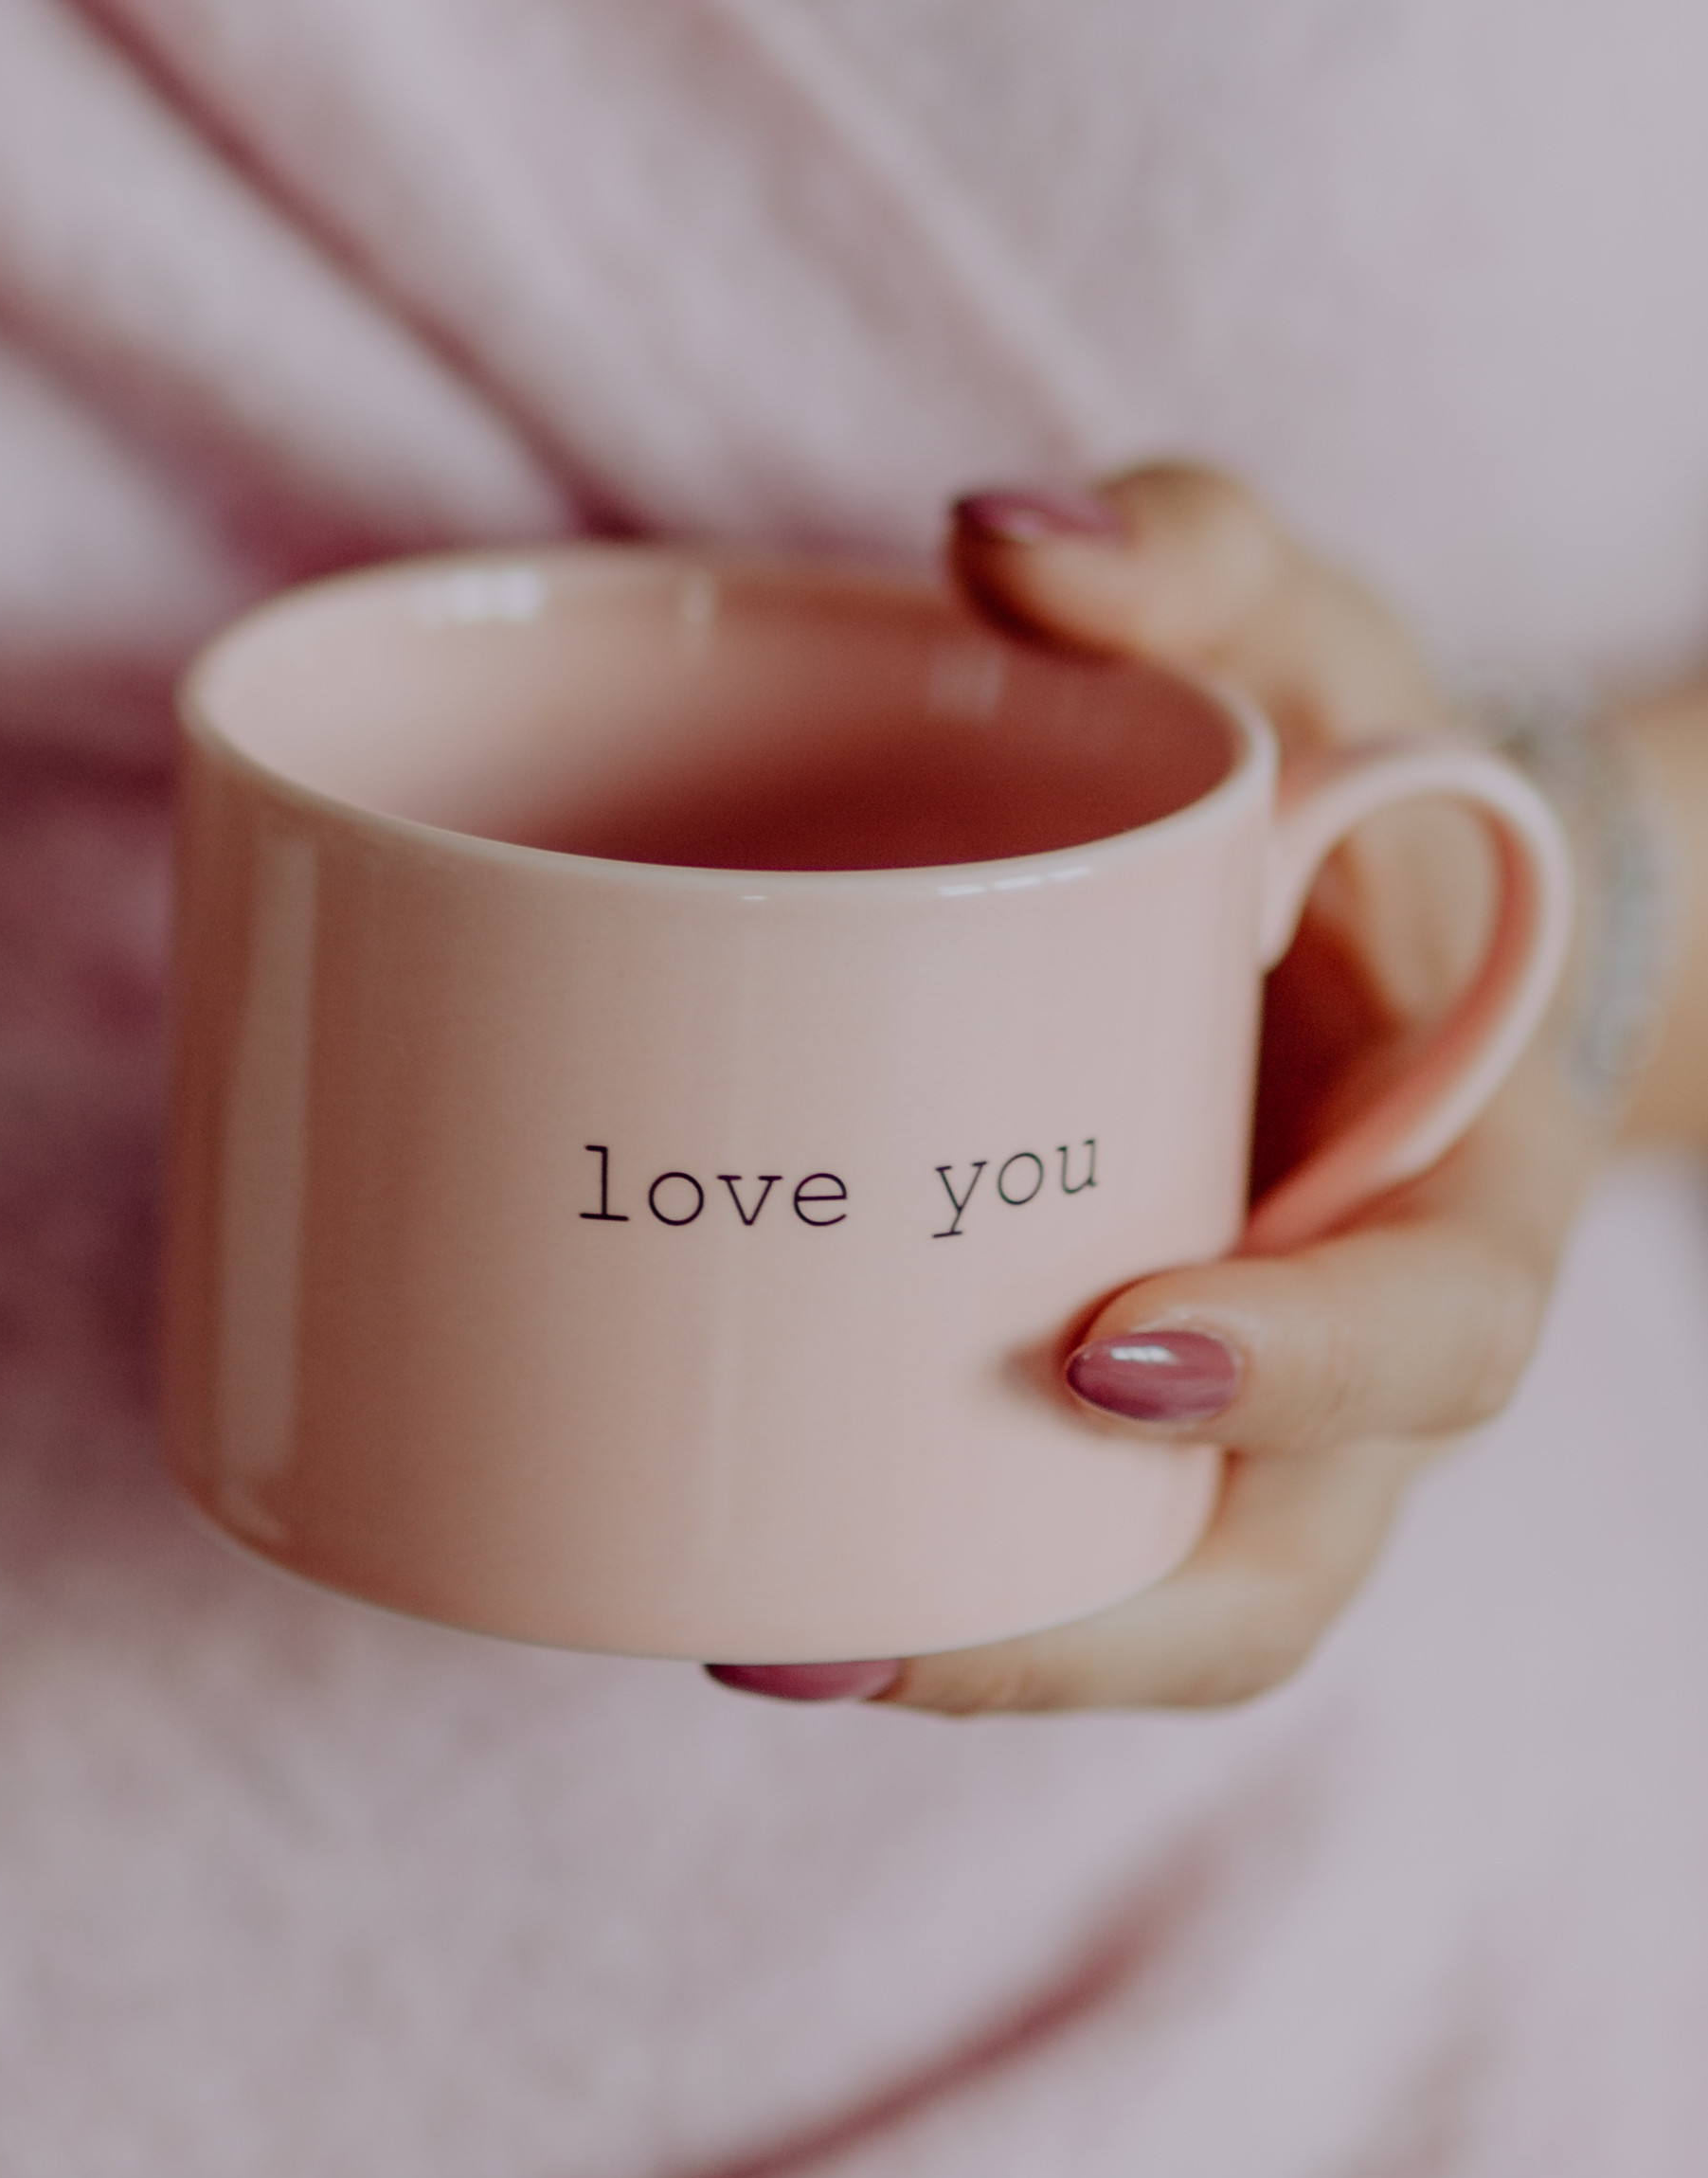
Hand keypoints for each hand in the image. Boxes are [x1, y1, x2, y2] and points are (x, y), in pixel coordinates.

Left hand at [722, 465, 1600, 1717]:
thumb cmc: (1328, 740)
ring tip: (748, 1630)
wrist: (1351, 859)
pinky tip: (717, 1550)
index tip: (1114, 1341)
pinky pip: (1025, 1527)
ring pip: (1140, 1596)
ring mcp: (1226, 1395)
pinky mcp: (1089, 1392)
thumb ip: (1182, 554)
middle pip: (1270, 1559)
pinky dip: (898, 1552)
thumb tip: (1005, 531)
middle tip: (845, 1619)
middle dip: (1077, 1622)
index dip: (1304, 1366)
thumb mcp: (1291, 616)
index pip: (1435, 1324)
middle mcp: (1351, 1328)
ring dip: (960, 1646)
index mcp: (1460, 1168)